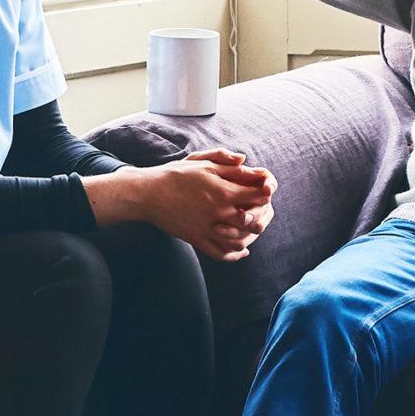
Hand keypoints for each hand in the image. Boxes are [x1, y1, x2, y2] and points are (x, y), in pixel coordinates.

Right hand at [87, 151, 276, 260]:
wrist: (148, 194)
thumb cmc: (176, 175)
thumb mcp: (202, 162)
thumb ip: (225, 162)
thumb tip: (245, 161)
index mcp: (222, 191)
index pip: (257, 195)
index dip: (267, 192)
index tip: (267, 190)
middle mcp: (218, 212)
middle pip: (253, 220)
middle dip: (262, 216)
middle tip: (263, 212)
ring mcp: (207, 228)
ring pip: (238, 239)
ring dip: (250, 236)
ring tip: (254, 230)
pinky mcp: (196, 239)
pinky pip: (220, 253)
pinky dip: (234, 254)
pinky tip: (242, 251)